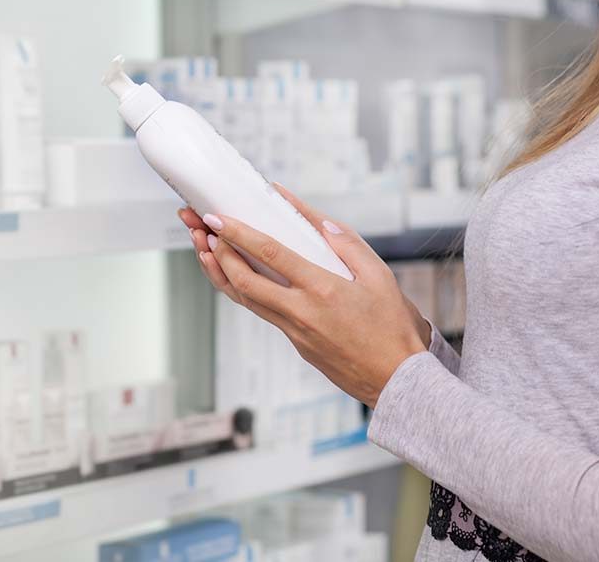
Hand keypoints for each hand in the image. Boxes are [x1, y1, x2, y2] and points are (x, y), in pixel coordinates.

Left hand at [178, 184, 428, 407]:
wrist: (396, 380)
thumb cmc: (393, 329)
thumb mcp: (380, 276)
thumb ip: (349, 245)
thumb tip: (322, 222)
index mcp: (322, 289)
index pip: (270, 254)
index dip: (239, 234)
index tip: (218, 218)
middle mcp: (301, 312)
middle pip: (244, 281)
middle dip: (218, 253)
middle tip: (202, 230)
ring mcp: (295, 332)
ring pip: (247, 300)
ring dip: (222, 274)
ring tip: (205, 251)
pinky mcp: (297, 345)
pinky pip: (263, 313)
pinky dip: (244, 292)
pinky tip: (237, 279)